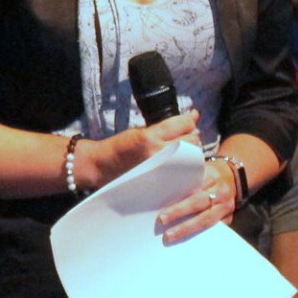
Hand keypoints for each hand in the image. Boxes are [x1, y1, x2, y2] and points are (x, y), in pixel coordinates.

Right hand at [79, 112, 198, 192]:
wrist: (104, 168)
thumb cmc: (120, 147)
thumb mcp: (141, 131)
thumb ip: (166, 127)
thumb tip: (193, 117)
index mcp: (150, 136)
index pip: (184, 124)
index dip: (187, 122)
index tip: (185, 124)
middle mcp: (158, 153)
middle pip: (193, 139)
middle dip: (190, 137)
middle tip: (181, 140)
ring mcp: (163, 169)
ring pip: (194, 156)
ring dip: (190, 153)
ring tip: (179, 154)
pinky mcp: (165, 180)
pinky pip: (187, 170)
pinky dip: (187, 166)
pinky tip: (179, 166)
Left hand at [154, 152, 240, 244]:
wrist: (234, 177)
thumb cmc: (209, 174)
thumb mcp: (201, 170)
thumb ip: (187, 180)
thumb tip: (162, 193)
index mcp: (212, 176)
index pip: (193, 186)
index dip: (178, 199)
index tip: (163, 207)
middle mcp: (221, 192)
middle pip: (198, 203)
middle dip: (178, 212)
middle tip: (161, 220)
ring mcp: (226, 206)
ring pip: (206, 220)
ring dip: (187, 228)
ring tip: (170, 235)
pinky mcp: (229, 218)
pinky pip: (214, 229)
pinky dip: (200, 235)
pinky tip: (186, 241)